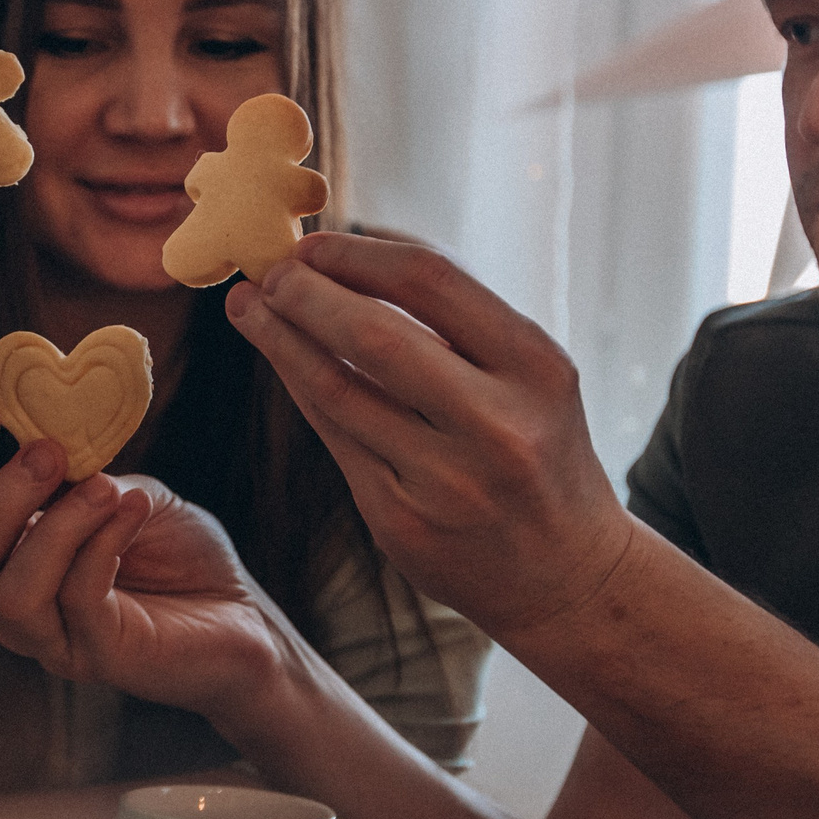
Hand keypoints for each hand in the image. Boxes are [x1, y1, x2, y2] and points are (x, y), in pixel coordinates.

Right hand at [0, 396, 295, 718]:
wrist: (243, 613)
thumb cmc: (177, 550)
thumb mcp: (123, 491)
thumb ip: (80, 473)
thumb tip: (45, 436)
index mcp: (9, 549)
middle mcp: (13, 599)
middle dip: (0, 500)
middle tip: (49, 453)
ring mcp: (50, 637)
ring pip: (11, 592)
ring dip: (58, 527)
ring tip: (106, 488)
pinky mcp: (98, 657)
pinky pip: (78, 599)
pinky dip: (103, 545)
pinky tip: (135, 510)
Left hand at [224, 232, 636, 634]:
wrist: (568, 575)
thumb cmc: (538, 451)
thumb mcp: (531, 377)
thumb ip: (457, 322)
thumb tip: (353, 256)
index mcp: (537, 367)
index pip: (431, 281)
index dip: (359, 254)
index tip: (315, 243)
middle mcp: (496, 425)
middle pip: (375, 335)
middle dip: (307, 294)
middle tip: (269, 271)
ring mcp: (445, 481)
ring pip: (337, 391)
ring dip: (280, 340)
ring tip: (250, 308)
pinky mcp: (400, 522)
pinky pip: (334, 439)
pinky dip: (301, 389)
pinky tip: (282, 360)